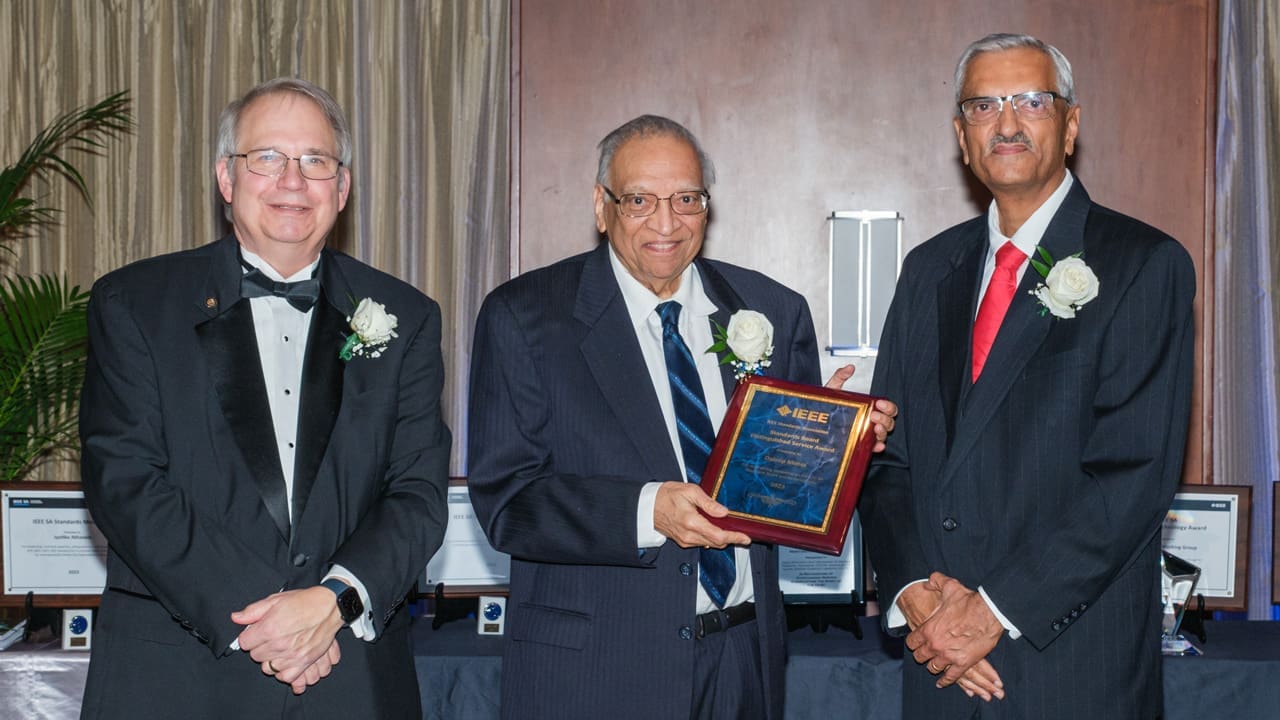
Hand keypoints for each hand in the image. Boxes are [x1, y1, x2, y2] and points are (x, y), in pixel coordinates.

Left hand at [232, 586, 344, 686]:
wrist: (330, 606)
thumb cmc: (304, 601)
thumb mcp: (276, 600)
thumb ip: (253, 611)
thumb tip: (235, 618)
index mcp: (269, 628)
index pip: (244, 643)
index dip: (249, 636)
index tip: (256, 632)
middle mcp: (279, 644)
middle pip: (255, 656)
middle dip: (260, 647)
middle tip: (270, 638)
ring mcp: (292, 655)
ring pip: (268, 668)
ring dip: (271, 659)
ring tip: (278, 648)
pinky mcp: (304, 662)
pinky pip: (285, 676)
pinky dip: (283, 671)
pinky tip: (285, 660)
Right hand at [653, 482, 751, 548]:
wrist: (648, 505)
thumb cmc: (667, 495)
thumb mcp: (689, 491)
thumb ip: (708, 503)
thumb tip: (724, 512)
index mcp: (691, 521)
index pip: (718, 535)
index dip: (734, 538)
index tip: (746, 538)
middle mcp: (688, 535)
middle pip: (716, 543)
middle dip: (731, 539)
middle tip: (741, 534)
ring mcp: (684, 540)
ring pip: (709, 544)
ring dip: (721, 539)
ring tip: (729, 530)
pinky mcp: (682, 542)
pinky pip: (701, 543)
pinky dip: (710, 539)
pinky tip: (713, 529)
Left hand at [824, 365, 897, 451]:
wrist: (811, 422)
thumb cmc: (825, 408)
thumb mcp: (831, 390)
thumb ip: (840, 377)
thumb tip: (849, 368)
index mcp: (867, 408)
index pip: (886, 408)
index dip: (887, 405)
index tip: (879, 403)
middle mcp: (869, 421)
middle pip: (888, 422)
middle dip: (886, 418)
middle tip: (874, 415)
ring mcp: (865, 434)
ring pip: (883, 434)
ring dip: (882, 431)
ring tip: (874, 427)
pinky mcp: (859, 445)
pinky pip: (872, 448)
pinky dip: (877, 447)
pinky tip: (875, 444)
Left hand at [906, 572, 1003, 695]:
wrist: (990, 612)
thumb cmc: (969, 600)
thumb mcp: (948, 586)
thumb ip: (934, 582)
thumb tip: (926, 583)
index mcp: (928, 629)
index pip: (912, 642)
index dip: (913, 642)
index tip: (916, 642)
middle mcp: (935, 645)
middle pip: (920, 657)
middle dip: (921, 654)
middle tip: (925, 653)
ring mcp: (948, 656)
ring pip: (933, 667)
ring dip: (933, 665)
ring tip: (934, 664)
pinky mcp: (963, 663)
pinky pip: (951, 677)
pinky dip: (946, 681)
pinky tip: (942, 682)